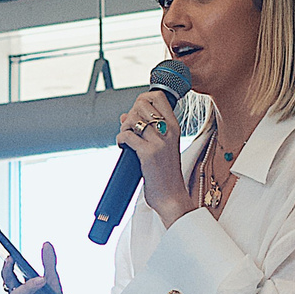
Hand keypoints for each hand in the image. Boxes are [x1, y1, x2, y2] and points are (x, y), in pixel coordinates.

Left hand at [118, 88, 189, 225]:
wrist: (172, 197)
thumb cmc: (166, 174)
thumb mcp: (162, 147)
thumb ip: (146, 129)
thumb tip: (126, 115)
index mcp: (174, 127)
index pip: (158, 96)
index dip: (142, 98)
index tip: (137, 112)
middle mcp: (168, 131)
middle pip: (142, 104)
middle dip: (130, 114)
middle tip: (130, 129)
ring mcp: (159, 142)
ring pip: (133, 118)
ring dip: (123, 127)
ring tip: (126, 139)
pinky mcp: (148, 153)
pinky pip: (127, 135)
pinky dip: (120, 139)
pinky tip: (123, 147)